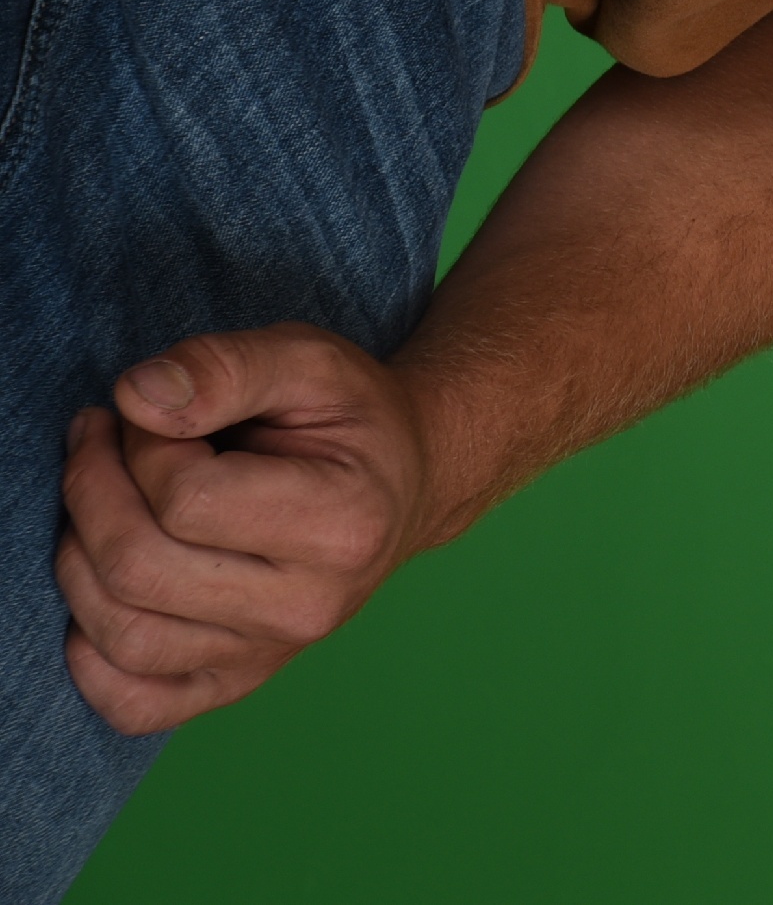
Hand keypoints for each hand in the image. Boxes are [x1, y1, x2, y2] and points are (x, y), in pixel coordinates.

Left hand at [54, 325, 433, 732]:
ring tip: (98, 502)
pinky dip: (89, 661)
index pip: (185, 499)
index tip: (151, 413)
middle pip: (139, 568)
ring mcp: (272, 654)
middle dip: (92, 491)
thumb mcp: (310, 360)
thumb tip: (133, 398)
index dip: (140, 444)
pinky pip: (135, 704)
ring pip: (123, 635)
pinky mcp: (238, 681)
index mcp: (344, 523)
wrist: (403, 485)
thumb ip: (225, 366)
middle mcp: (311, 606)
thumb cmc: (352, 418)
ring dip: (77, 559)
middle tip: (103, 440)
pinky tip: (100, 595)